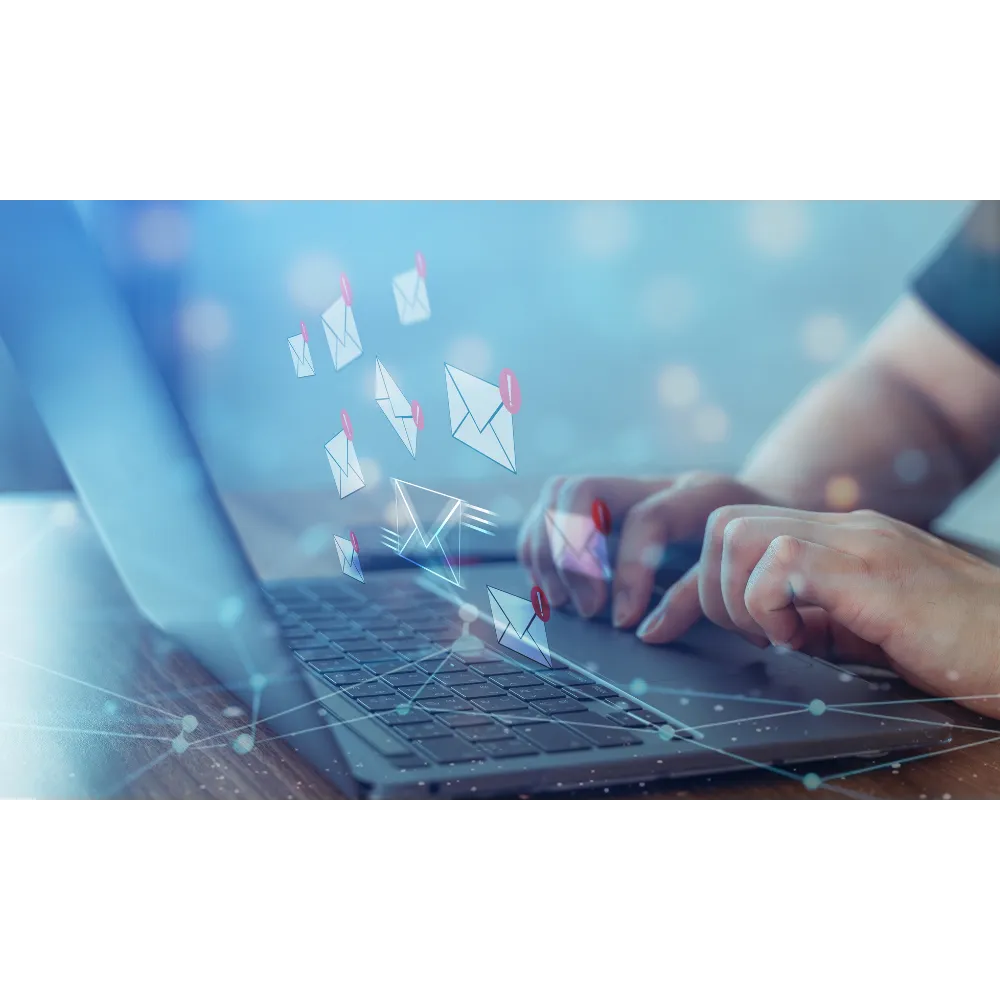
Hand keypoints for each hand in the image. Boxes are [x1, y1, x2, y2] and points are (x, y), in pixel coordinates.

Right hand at [516, 472, 773, 625]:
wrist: (761, 511)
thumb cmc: (753, 548)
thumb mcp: (742, 568)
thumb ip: (696, 598)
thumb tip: (647, 634)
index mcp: (697, 492)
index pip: (647, 518)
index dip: (629, 570)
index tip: (623, 621)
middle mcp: (651, 481)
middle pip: (584, 488)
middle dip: (571, 552)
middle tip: (586, 608)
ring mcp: (621, 486)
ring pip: (558, 492)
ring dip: (546, 548)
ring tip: (560, 601)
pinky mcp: (601, 503)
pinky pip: (549, 509)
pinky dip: (539, 547)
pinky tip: (551, 587)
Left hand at [638, 506, 999, 717]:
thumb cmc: (957, 646)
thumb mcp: (866, 630)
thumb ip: (813, 616)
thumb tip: (762, 627)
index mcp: (836, 539)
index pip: (735, 533)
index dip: (689, 582)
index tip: (660, 627)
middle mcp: (841, 528)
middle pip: (721, 524)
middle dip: (712, 588)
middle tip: (762, 635)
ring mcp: (855, 542)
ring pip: (737, 536)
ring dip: (740, 598)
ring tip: (789, 637)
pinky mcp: (870, 570)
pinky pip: (779, 566)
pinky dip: (771, 609)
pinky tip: (810, 639)